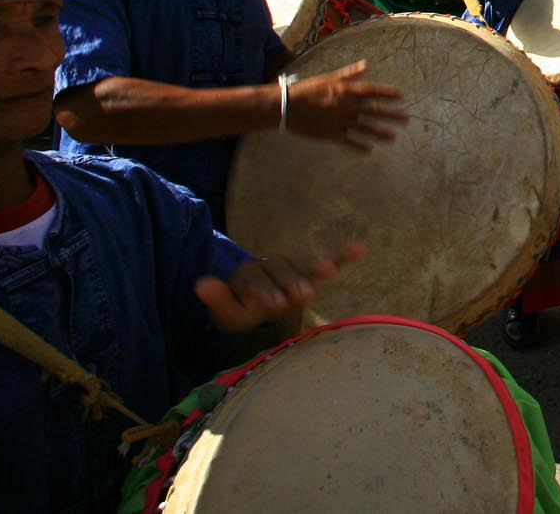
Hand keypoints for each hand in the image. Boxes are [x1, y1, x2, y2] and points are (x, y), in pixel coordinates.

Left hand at [196, 243, 366, 332]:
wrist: (253, 300)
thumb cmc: (241, 308)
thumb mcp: (226, 311)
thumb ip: (217, 299)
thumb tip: (199, 283)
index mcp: (249, 274)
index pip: (258, 285)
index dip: (265, 294)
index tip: (272, 304)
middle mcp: (271, 265)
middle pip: (282, 275)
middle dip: (291, 284)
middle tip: (300, 296)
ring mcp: (292, 267)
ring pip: (303, 268)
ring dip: (314, 269)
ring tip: (327, 270)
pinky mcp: (310, 271)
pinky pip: (328, 261)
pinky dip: (343, 255)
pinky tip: (360, 249)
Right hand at [284, 62, 409, 151]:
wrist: (286, 106)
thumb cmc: (307, 89)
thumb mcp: (329, 78)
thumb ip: (349, 74)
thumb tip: (365, 65)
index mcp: (347, 90)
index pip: (373, 91)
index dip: (388, 93)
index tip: (401, 97)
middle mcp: (347, 106)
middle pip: (374, 110)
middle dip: (392, 115)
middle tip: (407, 120)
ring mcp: (340, 121)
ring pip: (365, 128)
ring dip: (381, 133)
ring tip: (394, 137)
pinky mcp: (330, 134)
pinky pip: (349, 142)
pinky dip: (359, 146)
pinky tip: (370, 150)